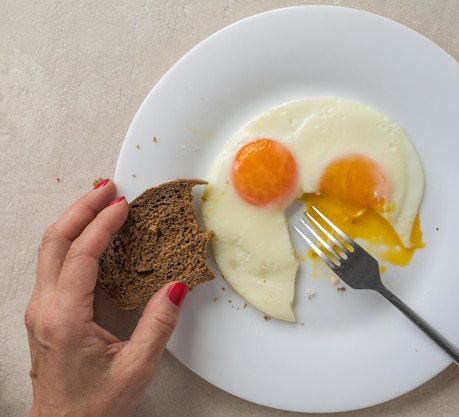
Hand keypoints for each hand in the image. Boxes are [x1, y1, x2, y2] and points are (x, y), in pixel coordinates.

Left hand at [25, 179, 188, 416]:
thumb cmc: (94, 406)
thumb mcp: (136, 367)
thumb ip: (158, 323)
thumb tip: (174, 286)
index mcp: (65, 318)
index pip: (81, 255)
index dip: (102, 225)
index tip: (123, 206)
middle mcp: (45, 308)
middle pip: (54, 241)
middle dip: (81, 208)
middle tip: (107, 188)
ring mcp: (41, 309)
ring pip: (49, 249)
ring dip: (74, 221)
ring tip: (99, 202)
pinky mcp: (46, 312)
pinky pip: (54, 264)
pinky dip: (72, 240)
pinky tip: (91, 236)